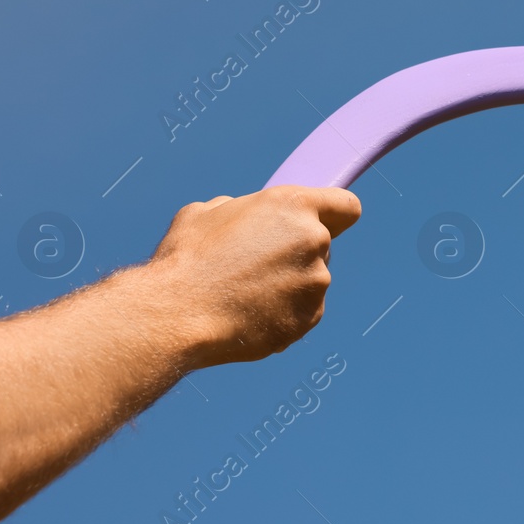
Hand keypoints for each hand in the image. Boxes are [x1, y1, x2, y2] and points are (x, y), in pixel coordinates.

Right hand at [147, 185, 361, 367]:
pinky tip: (248, 315)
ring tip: (242, 293)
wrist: (176, 314)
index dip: (335, 215)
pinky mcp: (309, 318)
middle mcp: (314, 240)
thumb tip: (248, 219)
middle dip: (296, 252)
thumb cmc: (186, 258)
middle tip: (254, 264)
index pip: (346, 207)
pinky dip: (283, 313)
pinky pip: (303, 311)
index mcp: (293, 205)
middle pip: (322, 245)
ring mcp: (315, 282)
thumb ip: (242, 210)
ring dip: (287, 284)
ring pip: (310, 280)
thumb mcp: (207, 212)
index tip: (326, 224)